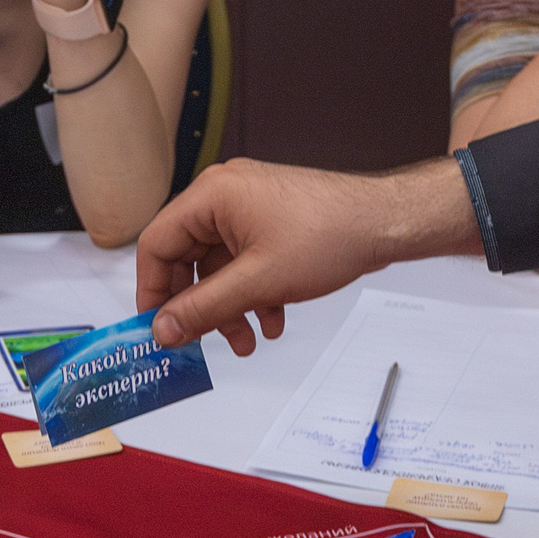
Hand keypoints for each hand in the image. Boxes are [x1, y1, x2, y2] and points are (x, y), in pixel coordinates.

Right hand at [133, 158, 480, 352]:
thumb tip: (163, 331)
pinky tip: (272, 319)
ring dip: (228, 307)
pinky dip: (251, 294)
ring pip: (217, 267)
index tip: (158, 327)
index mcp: (211, 196)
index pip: (156, 245)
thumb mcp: (257, 282)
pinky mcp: (268, 222)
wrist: (386, 222)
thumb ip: (203, 309)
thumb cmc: (330, 235)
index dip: (152, 291)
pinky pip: (243, 262)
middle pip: (186, 259)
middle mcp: (223, 196)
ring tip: (247, 340)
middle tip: (202, 341)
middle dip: (199, 306)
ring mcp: (247, 208)